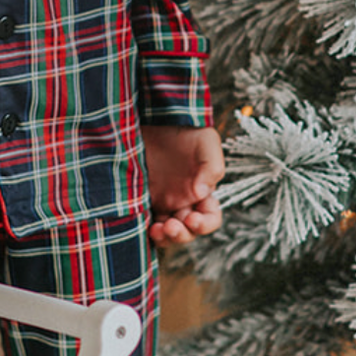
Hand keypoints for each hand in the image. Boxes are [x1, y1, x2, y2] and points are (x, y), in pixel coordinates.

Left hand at [142, 124, 224, 250]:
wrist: (160, 118)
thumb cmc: (189, 131)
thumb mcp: (207, 143)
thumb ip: (211, 168)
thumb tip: (201, 192)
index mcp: (204, 193)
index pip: (210, 219)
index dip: (204, 225)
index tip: (192, 218)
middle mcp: (185, 202)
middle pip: (188, 231)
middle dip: (181, 235)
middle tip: (171, 226)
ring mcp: (164, 201)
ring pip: (166, 232)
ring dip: (164, 237)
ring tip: (157, 229)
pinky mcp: (144, 197)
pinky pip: (146, 220)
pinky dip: (146, 228)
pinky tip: (144, 224)